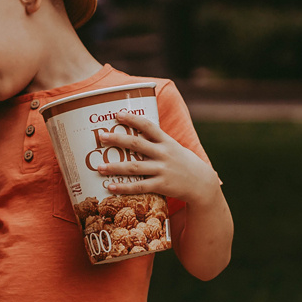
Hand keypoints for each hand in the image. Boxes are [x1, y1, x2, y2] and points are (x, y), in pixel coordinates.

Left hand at [99, 111, 221, 207]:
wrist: (202, 184)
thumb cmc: (183, 163)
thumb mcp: (174, 148)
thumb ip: (157, 142)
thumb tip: (136, 133)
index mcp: (167, 142)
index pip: (149, 126)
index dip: (133, 118)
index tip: (118, 114)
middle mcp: (164, 154)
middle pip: (137, 144)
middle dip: (117, 139)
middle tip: (101, 136)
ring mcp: (163, 170)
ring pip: (134, 167)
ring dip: (115, 167)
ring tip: (99, 167)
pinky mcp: (162, 186)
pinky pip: (139, 187)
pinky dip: (124, 187)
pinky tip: (110, 187)